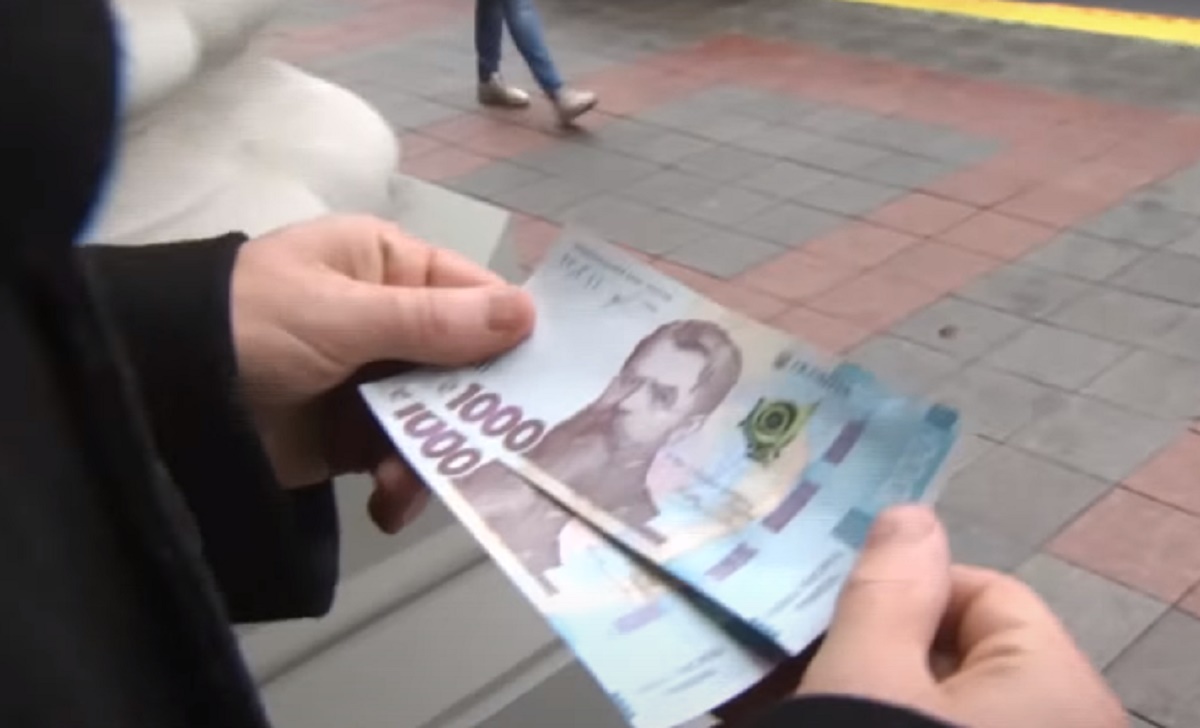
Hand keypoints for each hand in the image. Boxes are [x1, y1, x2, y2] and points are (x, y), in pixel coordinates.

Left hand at [230, 214, 535, 532]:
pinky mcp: (351, 434)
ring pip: (437, 417)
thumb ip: (432, 323)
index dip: (509, 333)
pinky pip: (401, 455)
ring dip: (431, 453)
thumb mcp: (341, 316)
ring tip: (402, 481)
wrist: (157, 396)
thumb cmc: (249, 324)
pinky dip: (401, 481)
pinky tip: (387, 501)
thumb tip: (527, 314)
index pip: (472, 294)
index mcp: (388, 267)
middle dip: (473, 409)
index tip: (547, 378)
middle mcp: (390, 319)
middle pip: (463, 363)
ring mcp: (372, 379)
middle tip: (497, 448)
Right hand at [796, 505, 1125, 727]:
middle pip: (969, 652)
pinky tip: (850, 715)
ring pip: (951, 698)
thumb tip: (913, 512)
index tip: (840, 620)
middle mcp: (1068, 720)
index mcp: (1059, 685)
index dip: (904, 592)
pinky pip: (948, 724)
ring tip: (818, 687)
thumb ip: (888, 589)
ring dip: (886, 683)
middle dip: (891, 645)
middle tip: (822, 662)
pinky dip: (904, 715)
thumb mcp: (867, 676)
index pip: (985, 593)